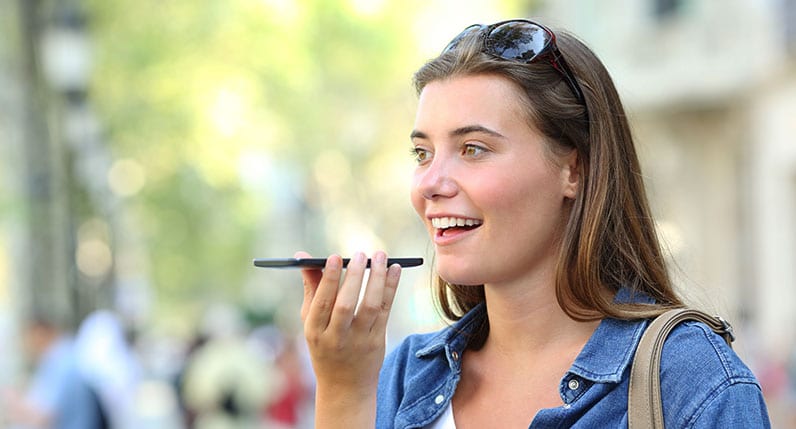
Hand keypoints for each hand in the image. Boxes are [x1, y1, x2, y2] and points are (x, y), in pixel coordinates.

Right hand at [297, 250, 400, 426]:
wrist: (345, 386)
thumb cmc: (325, 345)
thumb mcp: (312, 322)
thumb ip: (311, 288)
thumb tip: (302, 255)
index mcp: (315, 331)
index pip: (322, 303)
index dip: (328, 279)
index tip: (335, 257)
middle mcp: (336, 338)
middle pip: (345, 305)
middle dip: (353, 277)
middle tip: (360, 253)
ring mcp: (359, 341)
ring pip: (369, 307)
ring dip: (376, 279)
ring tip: (380, 256)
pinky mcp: (378, 342)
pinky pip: (385, 311)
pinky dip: (390, 288)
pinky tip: (394, 269)